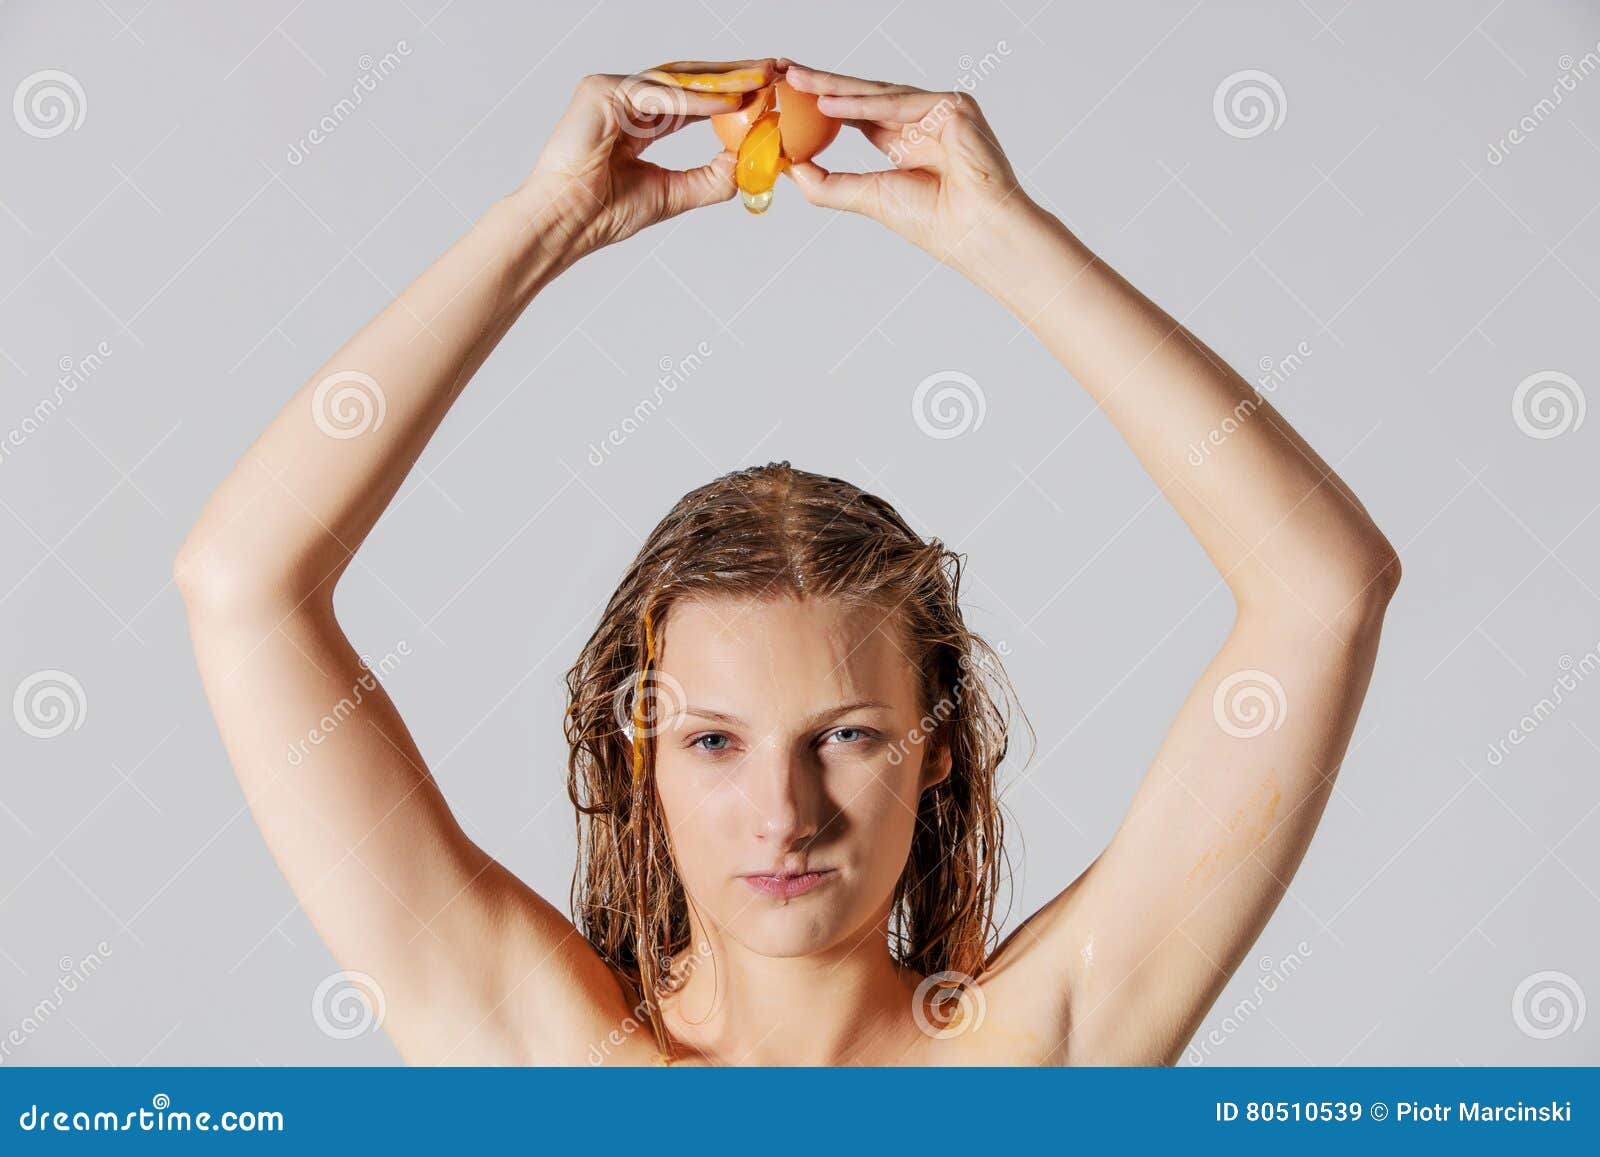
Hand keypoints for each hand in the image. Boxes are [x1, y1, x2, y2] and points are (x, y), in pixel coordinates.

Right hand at [524, 61, 776, 253]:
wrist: (569, 223)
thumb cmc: (605, 214)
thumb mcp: (674, 193)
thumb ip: (710, 178)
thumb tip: (748, 164)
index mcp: (638, 123)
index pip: (691, 101)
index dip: (729, 95)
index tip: (765, 93)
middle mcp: (625, 101)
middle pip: (687, 80)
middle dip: (732, 75)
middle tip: (771, 71)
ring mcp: (611, 92)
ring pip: (676, 80)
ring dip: (721, 81)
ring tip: (760, 81)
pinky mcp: (601, 91)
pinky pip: (658, 93)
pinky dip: (695, 99)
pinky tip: (729, 102)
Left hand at [781, 62, 1036, 273]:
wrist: (976, 233)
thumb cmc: (936, 222)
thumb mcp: (868, 198)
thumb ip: (829, 184)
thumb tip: (792, 170)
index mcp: (905, 142)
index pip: (857, 112)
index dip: (822, 102)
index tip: (788, 94)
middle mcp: (922, 121)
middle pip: (863, 96)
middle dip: (822, 84)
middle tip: (785, 73)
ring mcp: (939, 110)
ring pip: (878, 93)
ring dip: (834, 87)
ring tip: (797, 82)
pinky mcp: (954, 106)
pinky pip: (901, 102)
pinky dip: (864, 103)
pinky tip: (829, 103)